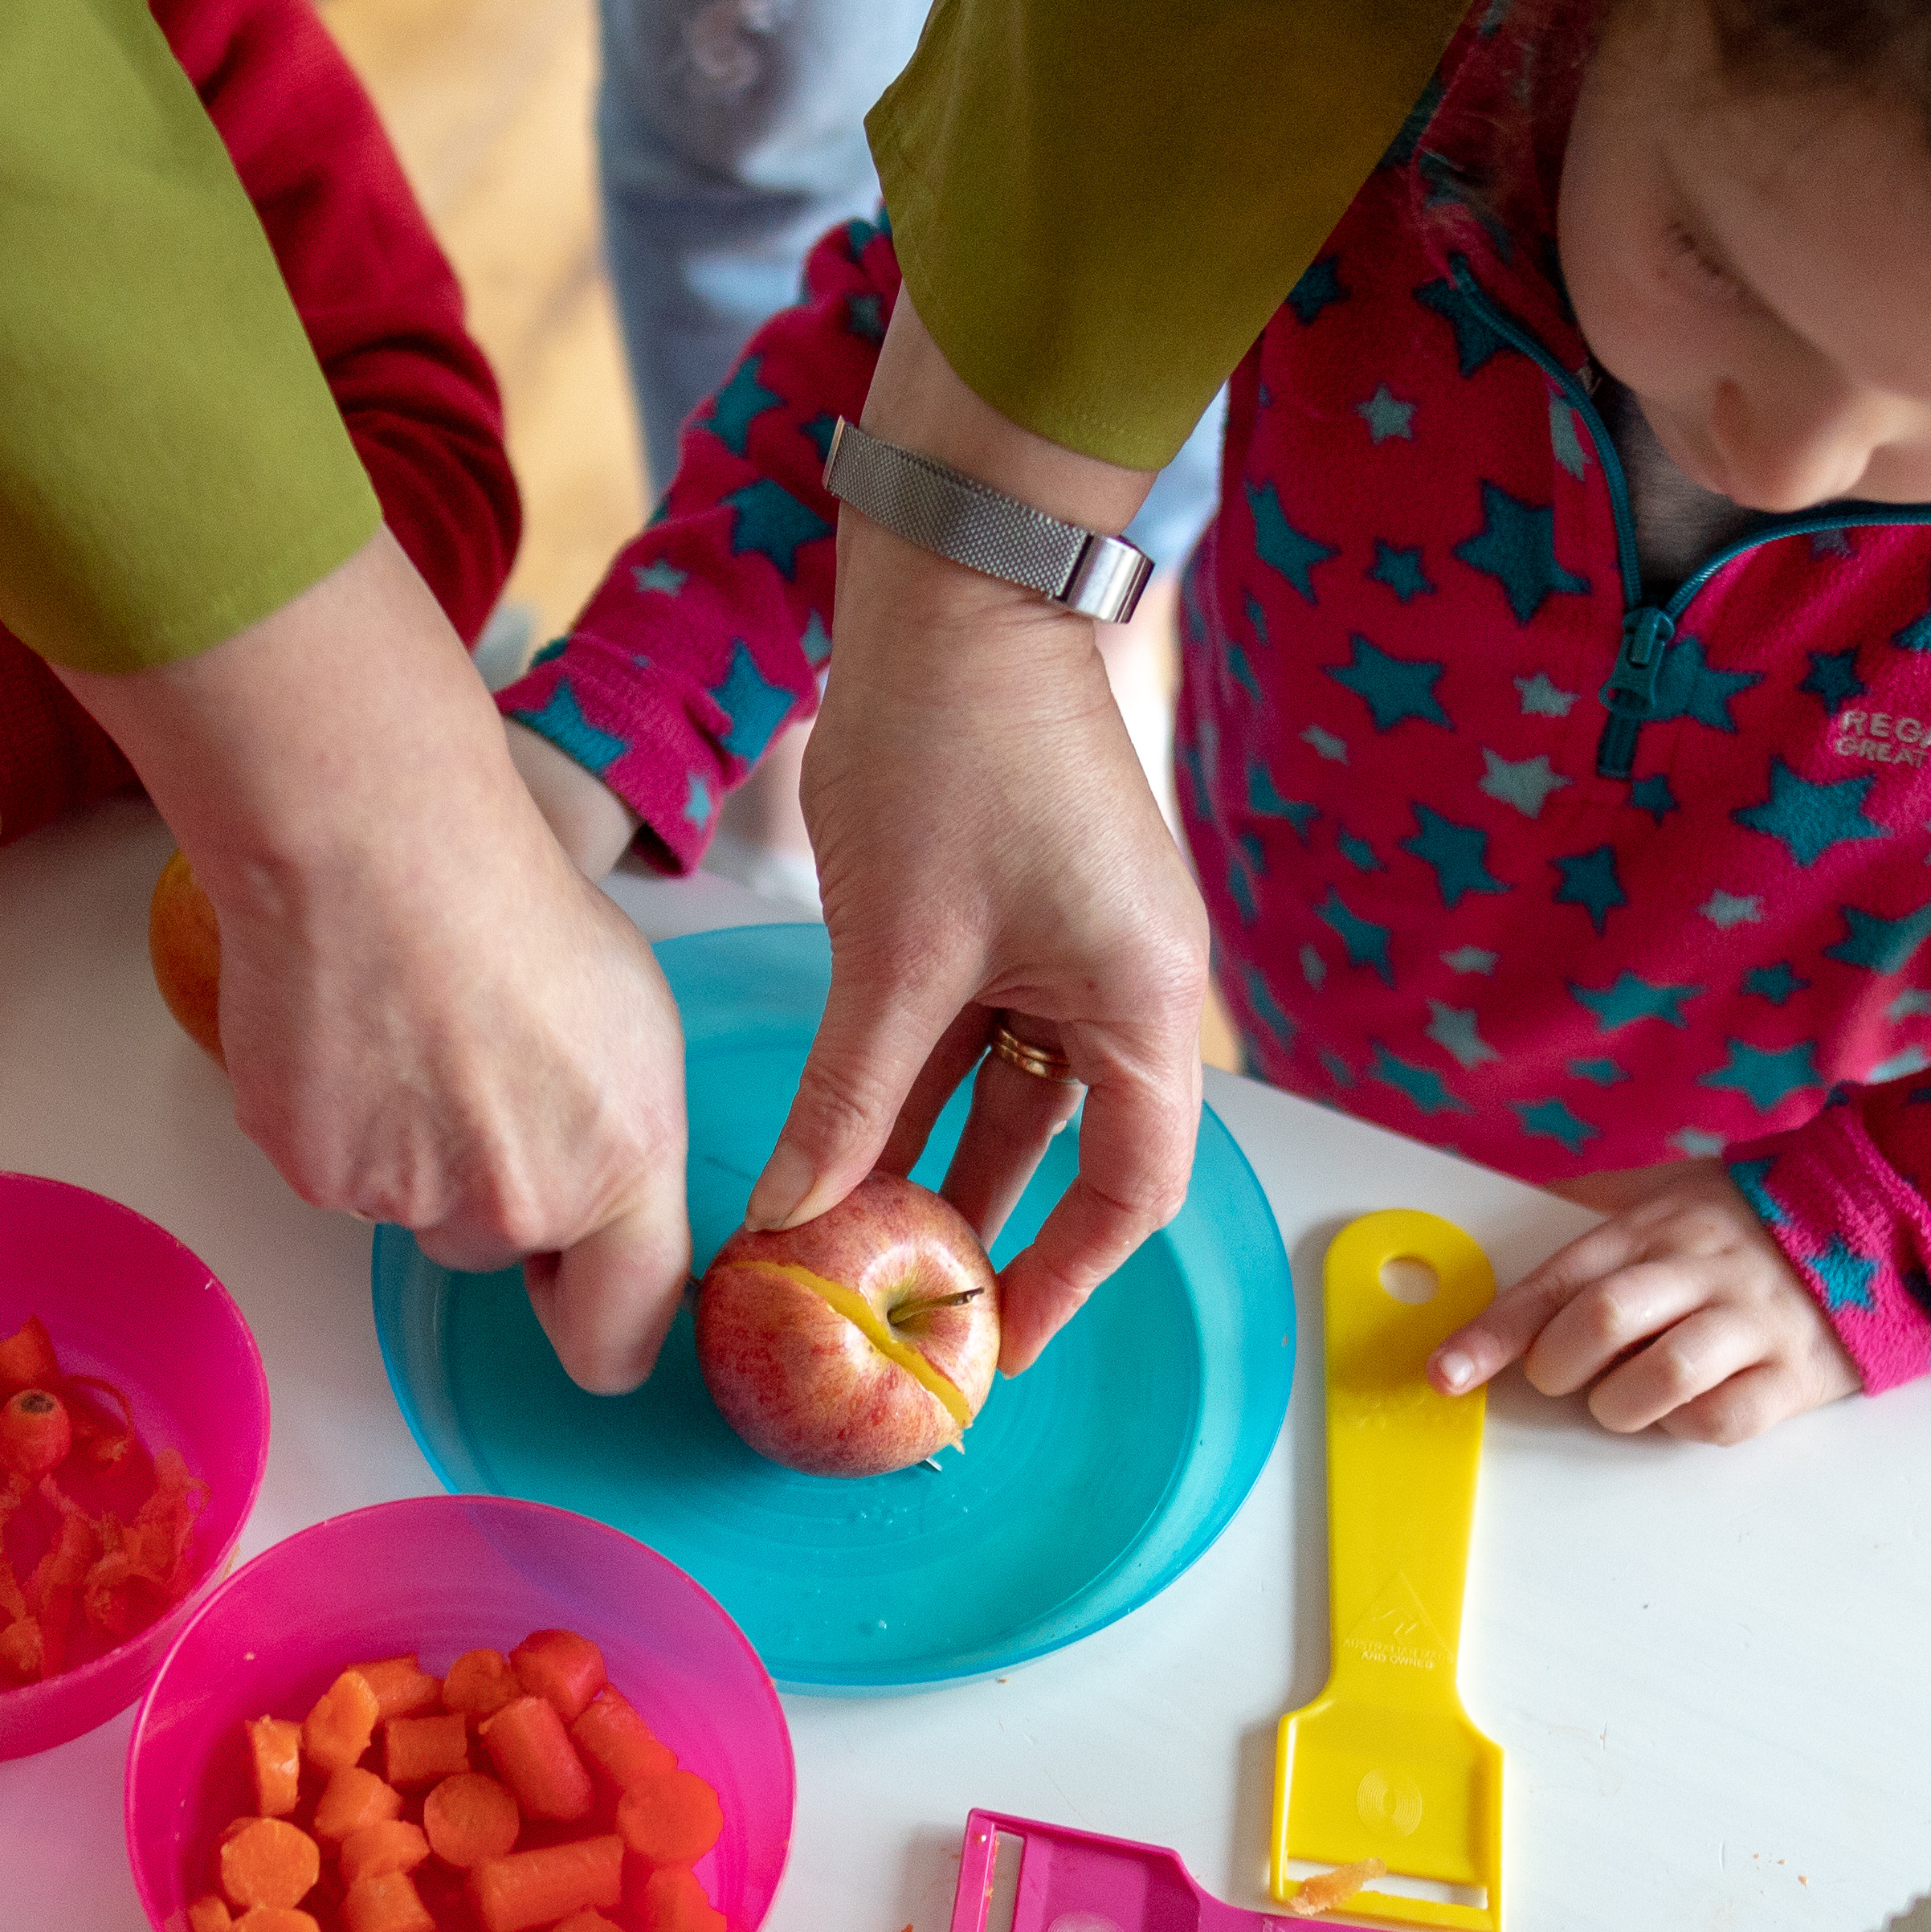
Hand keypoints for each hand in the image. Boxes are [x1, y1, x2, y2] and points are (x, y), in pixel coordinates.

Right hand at [56, 530, 692, 1394]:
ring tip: (420, 1032)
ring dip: (418, 1149)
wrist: (379, 852)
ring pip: (415, 1206)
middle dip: (496, 1189)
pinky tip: (356, 1034)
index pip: (618, 1348)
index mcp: (623, 1174)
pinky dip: (344, 1119)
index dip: (597, 1318)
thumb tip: (605, 1192)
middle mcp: (516, 1208)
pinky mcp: (313, 1170)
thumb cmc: (522, 912)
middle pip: (500, 1251)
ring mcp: (404, 1197)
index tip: (582, 1277)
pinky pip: (339, 1170)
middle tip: (483, 1074)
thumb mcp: (635, 1033)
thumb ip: (626, 1143)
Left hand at [769, 292, 1206, 1370]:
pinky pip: (979, 1036)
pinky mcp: (1023, 918)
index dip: (1066, 1282)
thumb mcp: (893, 954)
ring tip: (862, 1251)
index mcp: (1145, 1007)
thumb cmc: (950, 751)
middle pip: (1075, 1154)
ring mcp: (1078, 951)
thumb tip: (785, 1221)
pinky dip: (921, 1093)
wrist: (957, 581)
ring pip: (1013, 1098)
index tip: (992, 1350)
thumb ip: (847, 1102)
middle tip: (916, 1319)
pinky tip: (849, 1150)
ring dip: (942, 1167)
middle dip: (992, 1237)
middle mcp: (1130, 990)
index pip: (1130, 1192)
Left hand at [1430, 1160, 1861, 1442]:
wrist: (1883, 1227)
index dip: (1493, 1333)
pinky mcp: (1796, 1373)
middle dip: (1558, 1367)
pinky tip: (1689, 1408)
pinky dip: (1688, 1427)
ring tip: (1626, 1398)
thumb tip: (1517, 1223)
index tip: (1445, 1373)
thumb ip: (1602, 1211)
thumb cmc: (1753, 1225)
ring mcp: (1750, 1322)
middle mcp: (1699, 1268)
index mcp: (1655, 1227)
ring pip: (1661, 1377)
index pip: (1556, 1282)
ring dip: (1621, 1405)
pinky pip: (1723, 1418)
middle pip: (1602, 1321)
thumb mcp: (1678, 1192)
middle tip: (1562, 1379)